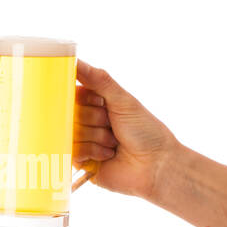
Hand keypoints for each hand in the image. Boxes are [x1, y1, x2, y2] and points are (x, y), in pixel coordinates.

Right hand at [73, 59, 181, 199]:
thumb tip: (75, 60)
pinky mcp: (80, 161)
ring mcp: (82, 141)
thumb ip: (98, 79)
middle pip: (70, 113)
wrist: (157, 166)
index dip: (85, 99)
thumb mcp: (123, 100)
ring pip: (71, 132)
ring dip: (96, 137)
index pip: (72, 93)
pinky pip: (72, 151)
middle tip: (112, 125)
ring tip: (114, 143)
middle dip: (94, 119)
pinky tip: (108, 155)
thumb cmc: (146, 131)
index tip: (101, 103)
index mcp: (95, 104)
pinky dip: (92, 152)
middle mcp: (86, 121)